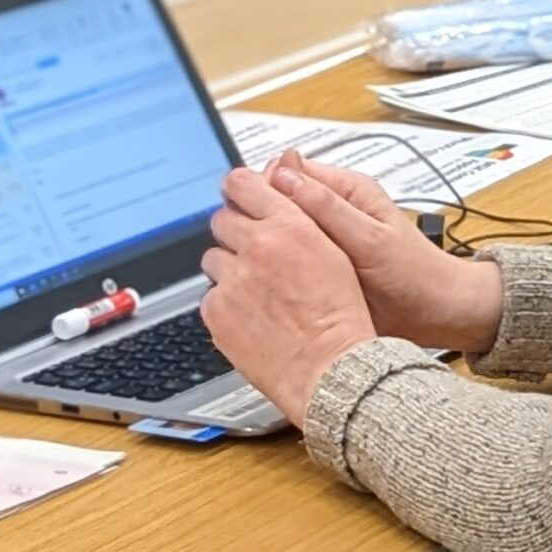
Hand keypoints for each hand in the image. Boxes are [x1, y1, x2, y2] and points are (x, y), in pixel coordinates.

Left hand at [201, 166, 378, 422]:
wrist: (330, 368)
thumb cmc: (341, 315)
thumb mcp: (336, 251)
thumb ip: (304, 216)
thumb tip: (280, 187)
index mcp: (289, 227)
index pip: (243, 184)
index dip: (239, 187)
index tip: (238, 192)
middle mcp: (256, 248)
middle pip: (222, 220)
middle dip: (236, 231)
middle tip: (255, 250)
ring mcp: (231, 281)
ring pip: (213, 258)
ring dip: (230, 267)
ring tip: (258, 289)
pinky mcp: (216, 312)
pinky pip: (210, 295)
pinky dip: (226, 302)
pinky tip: (252, 313)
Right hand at [262, 151, 504, 353]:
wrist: (433, 313)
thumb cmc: (414, 272)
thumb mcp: (369, 237)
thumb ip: (327, 207)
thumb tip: (283, 172)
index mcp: (345, 189)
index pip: (287, 172)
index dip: (261, 187)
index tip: (240, 208)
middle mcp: (331, 209)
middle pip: (277, 201)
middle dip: (257, 217)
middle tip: (240, 239)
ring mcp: (323, 238)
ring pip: (277, 231)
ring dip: (262, 243)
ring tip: (246, 259)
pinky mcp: (318, 266)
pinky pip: (286, 258)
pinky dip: (272, 265)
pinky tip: (259, 278)